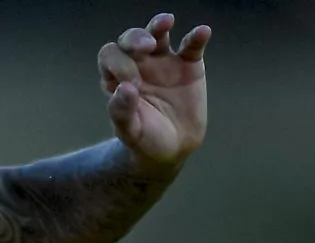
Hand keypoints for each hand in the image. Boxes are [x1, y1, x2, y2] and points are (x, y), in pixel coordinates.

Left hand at [101, 14, 209, 169]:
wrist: (173, 149)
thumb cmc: (145, 139)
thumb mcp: (131, 132)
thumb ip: (122, 112)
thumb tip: (125, 88)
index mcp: (117, 77)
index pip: (110, 56)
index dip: (119, 64)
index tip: (134, 84)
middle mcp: (138, 64)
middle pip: (130, 39)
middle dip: (135, 38)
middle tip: (147, 47)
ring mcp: (163, 61)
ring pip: (158, 34)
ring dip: (159, 25)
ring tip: (166, 22)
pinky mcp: (188, 64)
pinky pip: (192, 46)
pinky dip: (197, 37)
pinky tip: (203, 32)